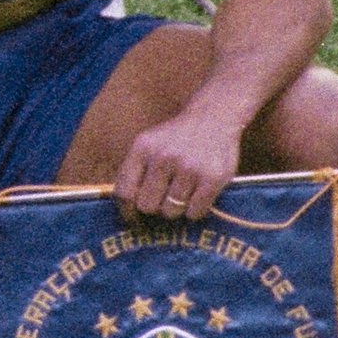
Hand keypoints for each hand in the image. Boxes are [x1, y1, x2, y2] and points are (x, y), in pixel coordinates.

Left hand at [115, 103, 242, 223]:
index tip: (132, 220)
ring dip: (175, 210)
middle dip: (154, 208)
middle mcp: (164, 157)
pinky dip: (194, 211)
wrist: (213, 118)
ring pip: (171, 212)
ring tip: (181, 195)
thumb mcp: (147, 144)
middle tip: (162, 201)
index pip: (124, 192)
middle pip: (147, 206)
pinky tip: (196, 197)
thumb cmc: (175, 137)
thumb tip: (126, 209)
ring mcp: (189, 168)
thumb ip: (135, 170)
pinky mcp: (213, 178)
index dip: (126, 211)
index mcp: (142, 149)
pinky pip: (195, 212)